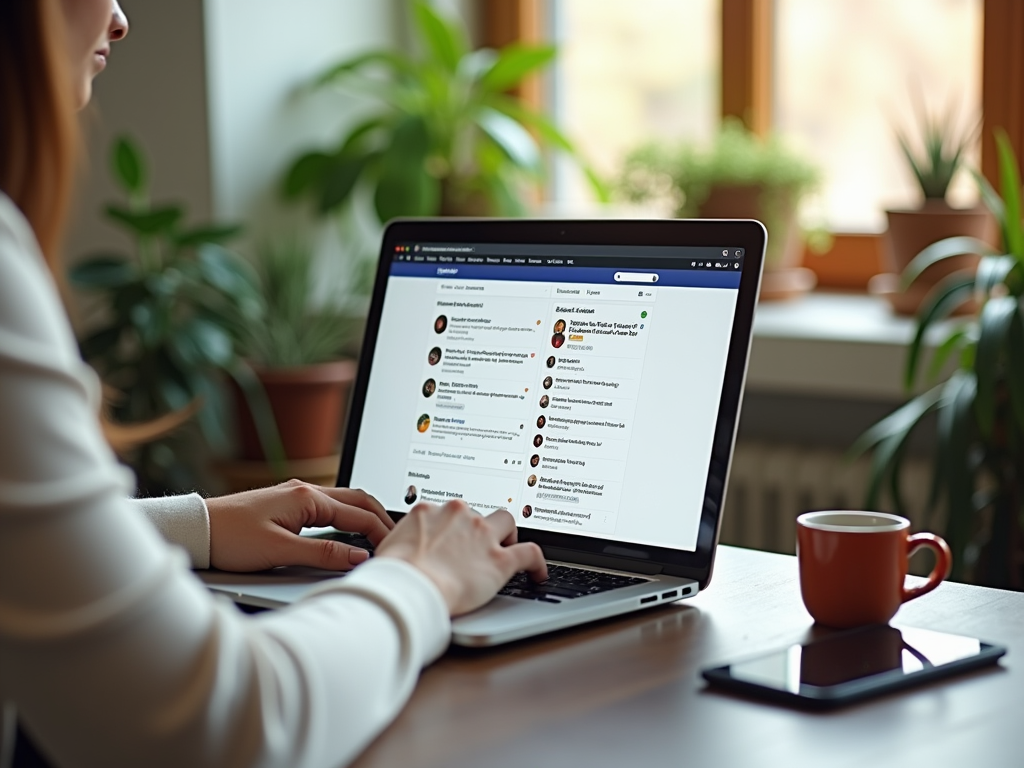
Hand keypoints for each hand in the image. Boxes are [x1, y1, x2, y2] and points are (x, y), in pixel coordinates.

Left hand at [206, 479, 392, 571]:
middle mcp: (305, 491)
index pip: (358, 514)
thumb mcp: (280, 551)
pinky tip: (350, 531)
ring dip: (366, 516)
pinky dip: (348, 517)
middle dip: (381, 518)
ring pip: (344, 501)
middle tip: (397, 540)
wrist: (196, 530)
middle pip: (358, 499)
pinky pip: (330, 507)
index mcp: (307, 497)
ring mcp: (296, 495)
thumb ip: (323, 554)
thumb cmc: (231, 538)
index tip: (396, 551)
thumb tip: (359, 557)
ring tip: (381, 536)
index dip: (381, 533)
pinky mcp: (288, 504)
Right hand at [376, 500, 547, 615]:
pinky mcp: (500, 560)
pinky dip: (538, 563)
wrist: (407, 587)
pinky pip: (529, 554)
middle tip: (477, 547)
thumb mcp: (388, 547)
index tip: (453, 540)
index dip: (453, 528)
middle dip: (479, 528)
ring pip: (507, 522)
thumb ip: (401, 542)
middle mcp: (460, 515)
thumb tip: (398, 552)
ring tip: (507, 550)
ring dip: (508, 535)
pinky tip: (538, 573)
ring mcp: (482, 535)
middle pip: (478, 514)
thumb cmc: (393, 574)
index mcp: (431, 510)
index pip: (448, 513)